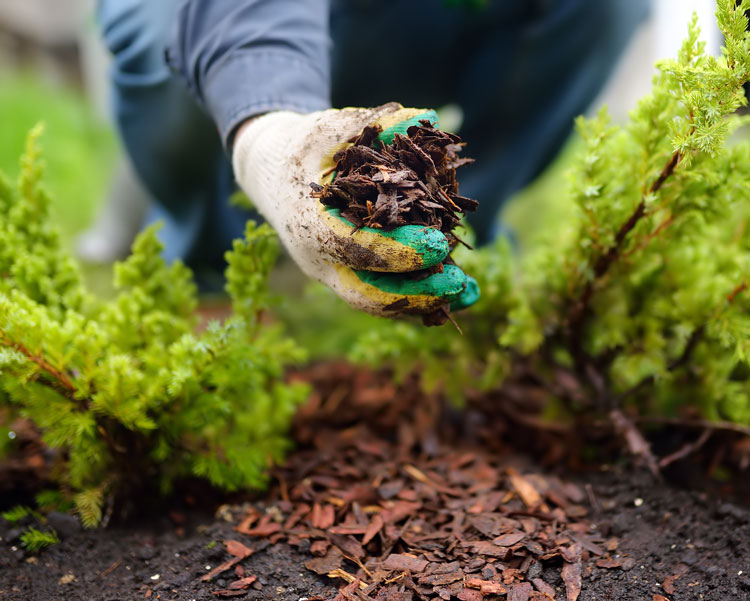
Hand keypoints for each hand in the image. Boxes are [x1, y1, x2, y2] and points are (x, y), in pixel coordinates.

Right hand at [232, 103, 478, 317]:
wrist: (270, 174)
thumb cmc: (302, 148)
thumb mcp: (329, 128)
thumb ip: (374, 123)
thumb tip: (427, 118)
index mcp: (308, 224)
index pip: (355, 247)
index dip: (399, 251)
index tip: (440, 244)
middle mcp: (317, 259)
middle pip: (367, 293)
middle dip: (415, 293)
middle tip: (459, 283)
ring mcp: (331, 273)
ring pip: (377, 301)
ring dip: (423, 302)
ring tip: (469, 293)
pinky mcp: (346, 276)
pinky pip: (382, 295)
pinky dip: (417, 297)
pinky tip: (455, 292)